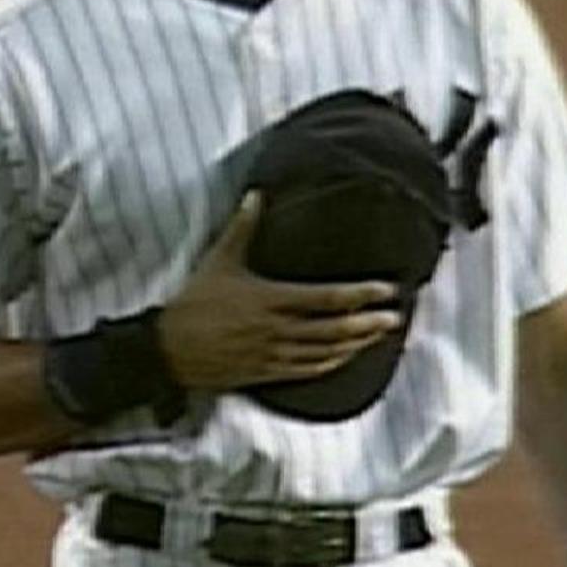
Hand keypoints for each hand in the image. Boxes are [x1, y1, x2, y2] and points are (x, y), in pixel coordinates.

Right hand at [157, 192, 403, 389]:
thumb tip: (257, 194)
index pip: (327, 299)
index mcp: (270, 299)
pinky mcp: (268, 371)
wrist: (171, 349)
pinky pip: (309, 370)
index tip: (386, 289)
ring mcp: (275, 354)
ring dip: (357, 345)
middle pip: (335, 329)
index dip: (361, 295)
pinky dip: (333, 363)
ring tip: (380, 336)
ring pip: (327, 352)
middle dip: (369, 323)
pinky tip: (347, 358)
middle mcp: (278, 329)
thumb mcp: (218, 260)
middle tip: (396, 316)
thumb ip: (242, 227)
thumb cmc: (195, 303)